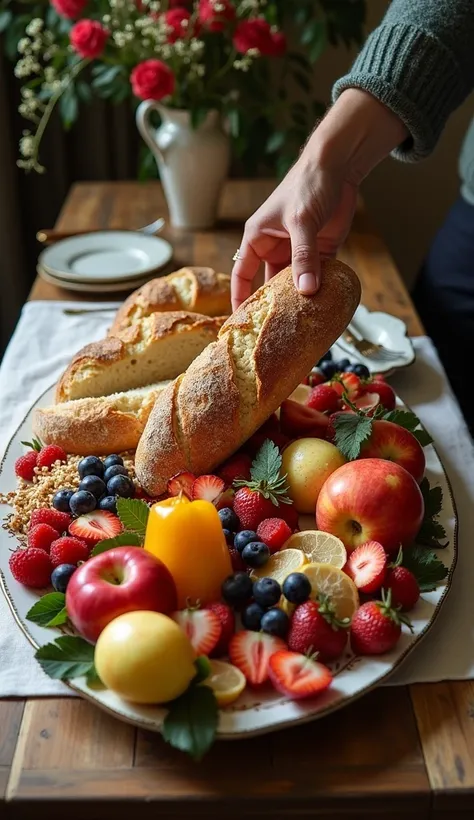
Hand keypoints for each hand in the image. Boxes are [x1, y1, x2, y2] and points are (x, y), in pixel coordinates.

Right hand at [231, 89, 408, 310]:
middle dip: (272, 307)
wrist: (339, 165)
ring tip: (299, 328)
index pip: (242, 275)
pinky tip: (322, 311)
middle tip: (272, 335)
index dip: (240, 299)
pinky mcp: (321, 252)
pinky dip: (320, 293)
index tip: (239, 324)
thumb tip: (306, 291)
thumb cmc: (308, 184)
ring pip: (294, 285)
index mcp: (257, 238)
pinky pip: (318, 278)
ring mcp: (298, 252)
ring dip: (299, 302)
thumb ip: (304, 256)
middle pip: (269, 285)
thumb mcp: (302, 221)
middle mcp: (275, 248)